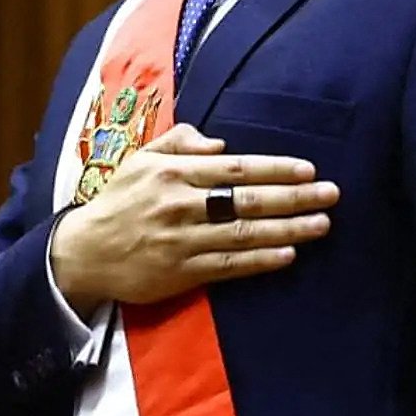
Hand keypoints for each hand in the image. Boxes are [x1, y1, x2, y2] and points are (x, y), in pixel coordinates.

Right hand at [51, 123, 336, 312]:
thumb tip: (221, 143)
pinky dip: (260, 261)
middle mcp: (179, 204)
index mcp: (172, 172)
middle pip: (246, 199)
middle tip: (330, 194)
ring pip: (243, 234)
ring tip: (321, 225)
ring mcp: (181, 240)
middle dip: (293, 197)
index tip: (308, 169)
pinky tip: (288, 255)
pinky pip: (228, 266)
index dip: (274, 168)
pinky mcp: (180, 272)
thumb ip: (179, 142)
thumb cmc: (120, 201)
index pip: (235, 167)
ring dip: (287, 230)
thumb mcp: (141, 160)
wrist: (85, 251)